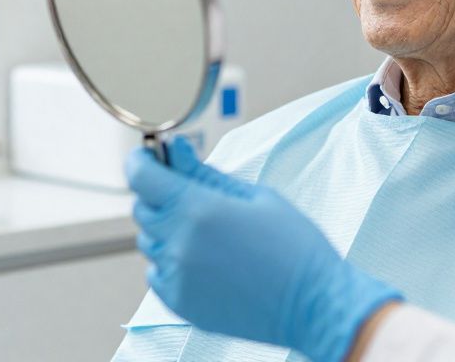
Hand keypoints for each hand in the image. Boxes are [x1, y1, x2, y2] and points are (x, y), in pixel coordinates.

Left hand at [126, 137, 400, 361]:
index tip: (147, 156)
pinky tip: (204, 259)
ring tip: (206, 232)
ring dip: (166, 229)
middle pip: (142, 208)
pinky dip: (170, 261)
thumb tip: (177, 150)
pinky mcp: (180, 303)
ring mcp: (177, 276)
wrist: (314, 304)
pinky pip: (157, 273)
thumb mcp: (254, 196)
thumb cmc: (293, 246)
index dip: (140, 160)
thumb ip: (206, 173)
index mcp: (197, 209)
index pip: (142, 176)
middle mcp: (179, 243)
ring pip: (149, 241)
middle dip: (158, 194)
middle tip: (188, 193)